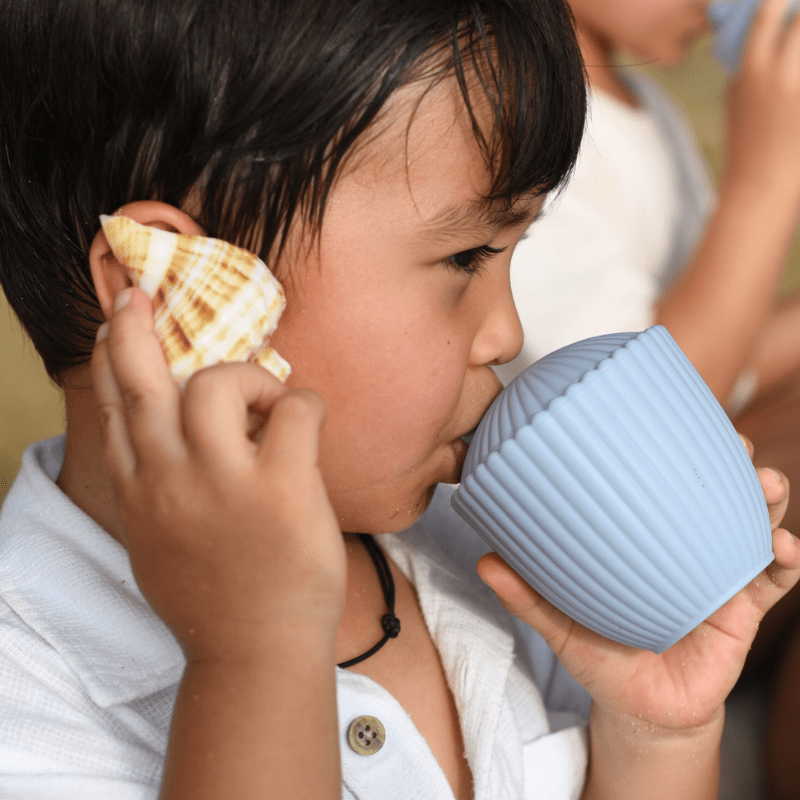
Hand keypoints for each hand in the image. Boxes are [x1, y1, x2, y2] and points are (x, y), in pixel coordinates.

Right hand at [91, 287, 345, 663]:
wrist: (255, 655)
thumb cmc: (217, 598)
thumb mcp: (161, 542)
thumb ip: (159, 487)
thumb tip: (179, 437)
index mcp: (140, 493)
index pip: (113, 409)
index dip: (110, 359)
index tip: (112, 326)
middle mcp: (169, 480)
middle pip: (143, 382)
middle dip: (132, 330)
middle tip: (139, 298)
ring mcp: (223, 483)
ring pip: (219, 382)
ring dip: (249, 377)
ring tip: (269, 404)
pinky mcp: (280, 489)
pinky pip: (295, 407)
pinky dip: (304, 403)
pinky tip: (309, 424)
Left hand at [477, 439, 799, 732]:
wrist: (638, 707)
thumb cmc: (601, 654)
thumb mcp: (560, 623)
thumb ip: (527, 594)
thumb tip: (484, 560)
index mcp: (644, 538)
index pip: (661, 484)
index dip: (671, 449)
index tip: (672, 419)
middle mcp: (685, 546)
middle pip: (717, 492)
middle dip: (731, 460)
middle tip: (732, 441)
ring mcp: (719, 574)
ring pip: (753, 523)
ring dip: (767, 499)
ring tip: (767, 484)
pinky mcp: (742, 609)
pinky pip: (773, 580)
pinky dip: (786, 561)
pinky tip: (782, 547)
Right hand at [723, 0, 799, 199]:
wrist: (762, 186)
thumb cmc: (745, 145)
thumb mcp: (734, 103)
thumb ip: (746, 67)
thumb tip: (761, 38)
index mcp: (751, 71)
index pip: (769, 13)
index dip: (780, 2)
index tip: (785, 3)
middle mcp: (779, 74)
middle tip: (799, 23)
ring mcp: (799, 89)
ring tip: (797, 61)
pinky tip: (797, 88)